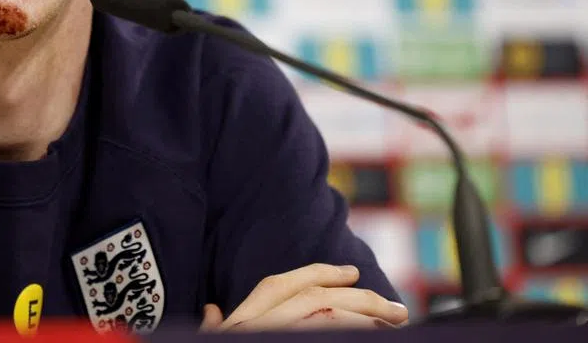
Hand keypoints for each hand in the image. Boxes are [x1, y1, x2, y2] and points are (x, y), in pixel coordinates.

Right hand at [200, 263, 408, 330]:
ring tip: (394, 324)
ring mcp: (274, 337)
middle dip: (360, 298)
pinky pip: (330, 335)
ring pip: (328, 316)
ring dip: (367, 317)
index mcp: (241, 322)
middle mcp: (256, 327)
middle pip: (314, 299)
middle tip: (396, 308)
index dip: (317, 273)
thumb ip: (217, 328)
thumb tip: (210, 310)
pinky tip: (376, 335)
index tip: (351, 271)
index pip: (280, 286)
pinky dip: (356, 332)